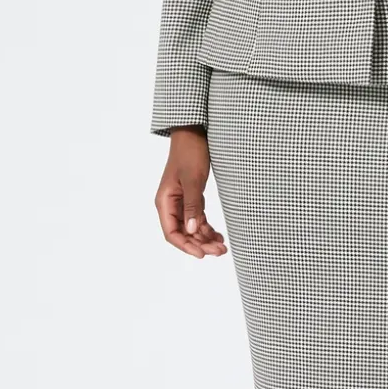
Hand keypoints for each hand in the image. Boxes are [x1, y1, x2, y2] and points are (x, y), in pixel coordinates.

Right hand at [155, 127, 228, 257]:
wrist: (194, 134)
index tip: (201, 254)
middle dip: (200, 244)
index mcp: (165, 202)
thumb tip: (191, 230)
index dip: (185, 246)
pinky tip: (219, 236)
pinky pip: (198, 219)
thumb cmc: (190, 153)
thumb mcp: (193, 180)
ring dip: (206, 239)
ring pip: (192, 228)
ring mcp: (181, 202)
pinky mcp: (192, 198)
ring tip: (222, 247)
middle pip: (183, 233)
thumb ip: (192, 205)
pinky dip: (208, 228)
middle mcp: (171, 205)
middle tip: (220, 251)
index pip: (171, 233)